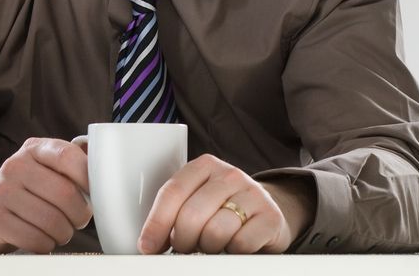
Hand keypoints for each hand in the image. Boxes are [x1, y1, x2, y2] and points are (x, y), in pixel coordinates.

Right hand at [0, 137, 91, 252]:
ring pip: (51, 220)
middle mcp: (15, 165)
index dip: (88, 177)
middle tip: (79, 219)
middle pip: (64, 193)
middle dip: (80, 214)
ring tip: (62, 231)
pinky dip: (46, 244)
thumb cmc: (27, 190)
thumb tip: (107, 169)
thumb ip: (72, 164)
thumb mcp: (46, 169)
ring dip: (64, 232)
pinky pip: (34, 238)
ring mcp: (2, 191)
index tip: (96, 192)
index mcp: (34, 149)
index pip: (68, 156)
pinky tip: (44, 239)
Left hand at [137, 154, 309, 253]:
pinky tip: (231, 247)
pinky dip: (231, 252)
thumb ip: (175, 212)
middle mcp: (230, 175)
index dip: (156, 223)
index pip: (172, 192)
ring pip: (215, 232)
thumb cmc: (222, 209)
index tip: (147, 246)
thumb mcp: (197, 200)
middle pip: (191, 215)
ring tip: (209, 246)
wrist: (265, 212)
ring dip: (207, 248)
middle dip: (182, 241)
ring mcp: (253, 194)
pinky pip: (240, 244)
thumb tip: (149, 243)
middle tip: (185, 248)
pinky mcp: (270, 216)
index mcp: (204, 166)